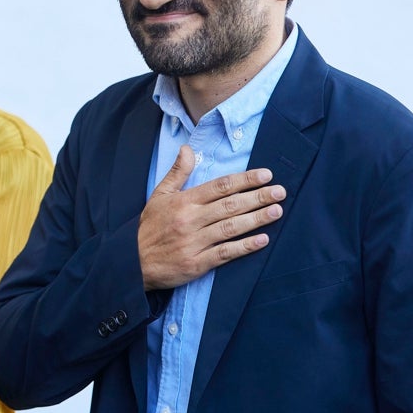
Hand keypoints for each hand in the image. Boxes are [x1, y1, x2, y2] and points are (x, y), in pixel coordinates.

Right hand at [137, 144, 284, 290]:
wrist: (133, 263)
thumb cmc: (149, 228)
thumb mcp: (158, 196)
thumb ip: (176, 173)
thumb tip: (188, 148)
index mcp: (183, 201)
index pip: (220, 186)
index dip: (245, 180)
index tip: (265, 175)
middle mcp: (190, 220)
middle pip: (230, 205)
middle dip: (257, 197)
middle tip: (280, 191)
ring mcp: (194, 242)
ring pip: (230, 228)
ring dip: (256, 219)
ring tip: (276, 211)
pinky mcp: (196, 263)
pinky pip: (225, 253)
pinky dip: (244, 247)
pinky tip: (262, 240)